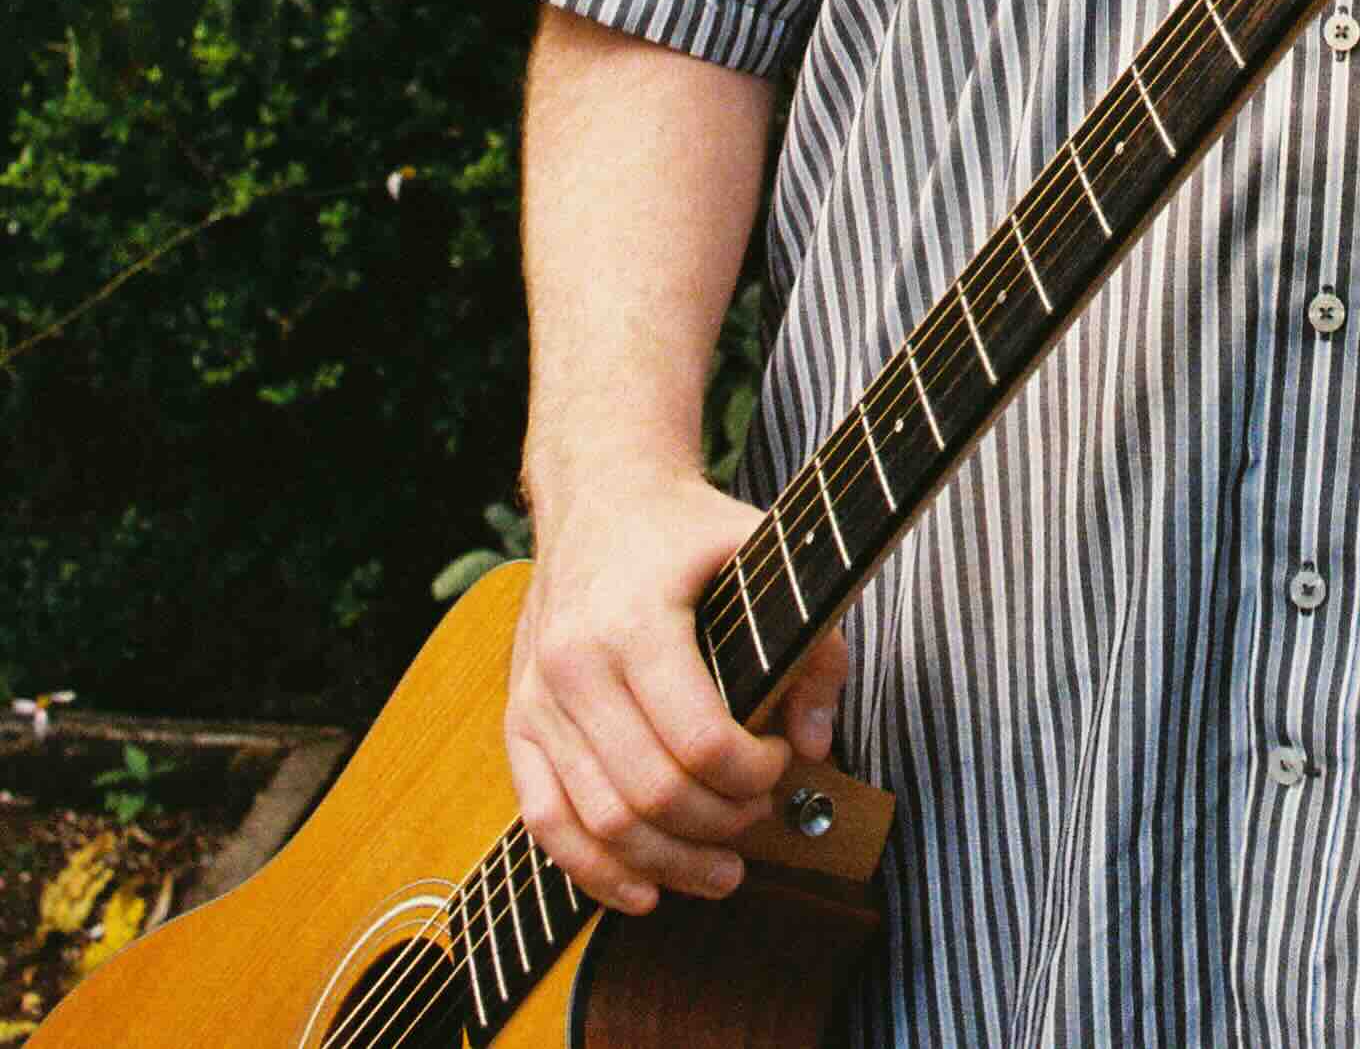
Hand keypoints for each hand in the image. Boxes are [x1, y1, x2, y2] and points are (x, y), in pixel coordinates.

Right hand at [507, 466, 851, 914]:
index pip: (698, 739)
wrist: (600, 491)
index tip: (780, 760)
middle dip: (719, 825)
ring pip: (600, 822)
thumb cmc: (690, 529)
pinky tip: (645, 890)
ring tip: (724, 870)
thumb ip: (814, 644)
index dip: (753, 773)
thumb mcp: (767, 553)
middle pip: (651, 793)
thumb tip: (818, 747)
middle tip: (759, 816)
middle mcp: (574, 663)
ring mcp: (537, 696)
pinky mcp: (518, 720)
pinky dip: (594, 871)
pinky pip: (545, 823)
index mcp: (635, 619)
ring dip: (670, 864)